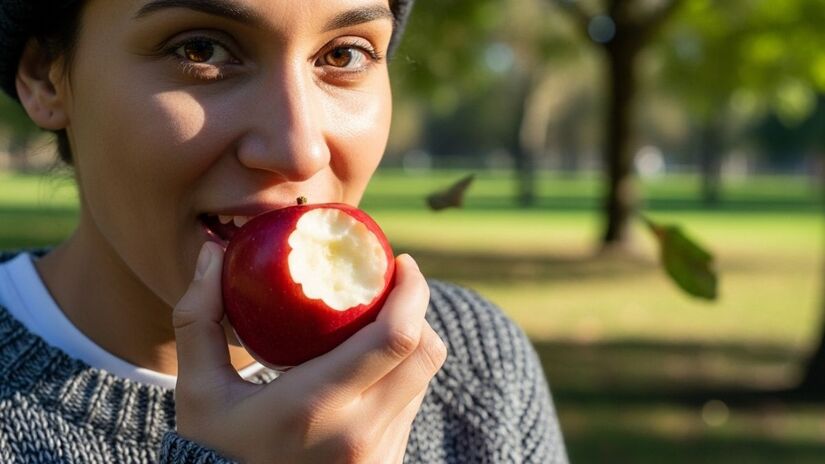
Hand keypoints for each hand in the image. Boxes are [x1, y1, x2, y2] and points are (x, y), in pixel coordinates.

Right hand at [172, 242, 446, 463]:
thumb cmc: (215, 454)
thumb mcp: (199, 393)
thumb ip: (199, 320)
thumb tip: (213, 253)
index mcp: (315, 405)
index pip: (396, 337)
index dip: (412, 291)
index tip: (400, 262)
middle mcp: (360, 431)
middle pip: (427, 352)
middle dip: (419, 308)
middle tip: (392, 284)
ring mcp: (380, 452)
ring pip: (424, 378)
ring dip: (412, 340)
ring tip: (378, 319)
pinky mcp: (388, 463)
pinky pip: (412, 404)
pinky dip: (402, 373)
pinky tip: (371, 363)